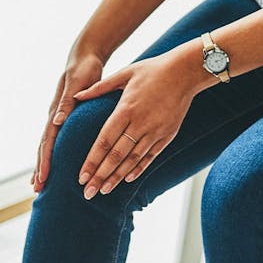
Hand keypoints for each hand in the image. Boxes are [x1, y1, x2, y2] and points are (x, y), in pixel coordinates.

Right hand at [33, 50, 104, 191]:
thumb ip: (67, 102)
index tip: (43, 178)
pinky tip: (55, 165)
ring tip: (40, 183)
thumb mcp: (76, 83)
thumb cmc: (83, 69)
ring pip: (47, 145)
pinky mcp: (65, 117)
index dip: (45, 160)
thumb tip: (57, 121)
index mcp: (57, 111)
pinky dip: (52, 153)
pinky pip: (56, 140)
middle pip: (44, 147)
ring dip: (43, 164)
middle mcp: (55, 117)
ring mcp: (58, 118)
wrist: (84, 57)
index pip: (48, 141)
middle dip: (40, 168)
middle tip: (36, 189)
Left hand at [72, 48, 204, 198]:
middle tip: (87, 193)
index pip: (104, 141)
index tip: (81, 177)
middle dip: (100, 176)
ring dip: (117, 177)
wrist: (186, 72)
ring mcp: (155, 131)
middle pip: (116, 156)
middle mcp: (140, 124)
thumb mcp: (124, 73)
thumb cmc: (153, 69)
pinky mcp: (167, 134)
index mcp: (125, 109)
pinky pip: (151, 156)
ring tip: (103, 191)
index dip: (92, 161)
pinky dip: (138, 169)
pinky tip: (127, 180)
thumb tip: (76, 95)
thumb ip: (99, 88)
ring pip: (133, 160)